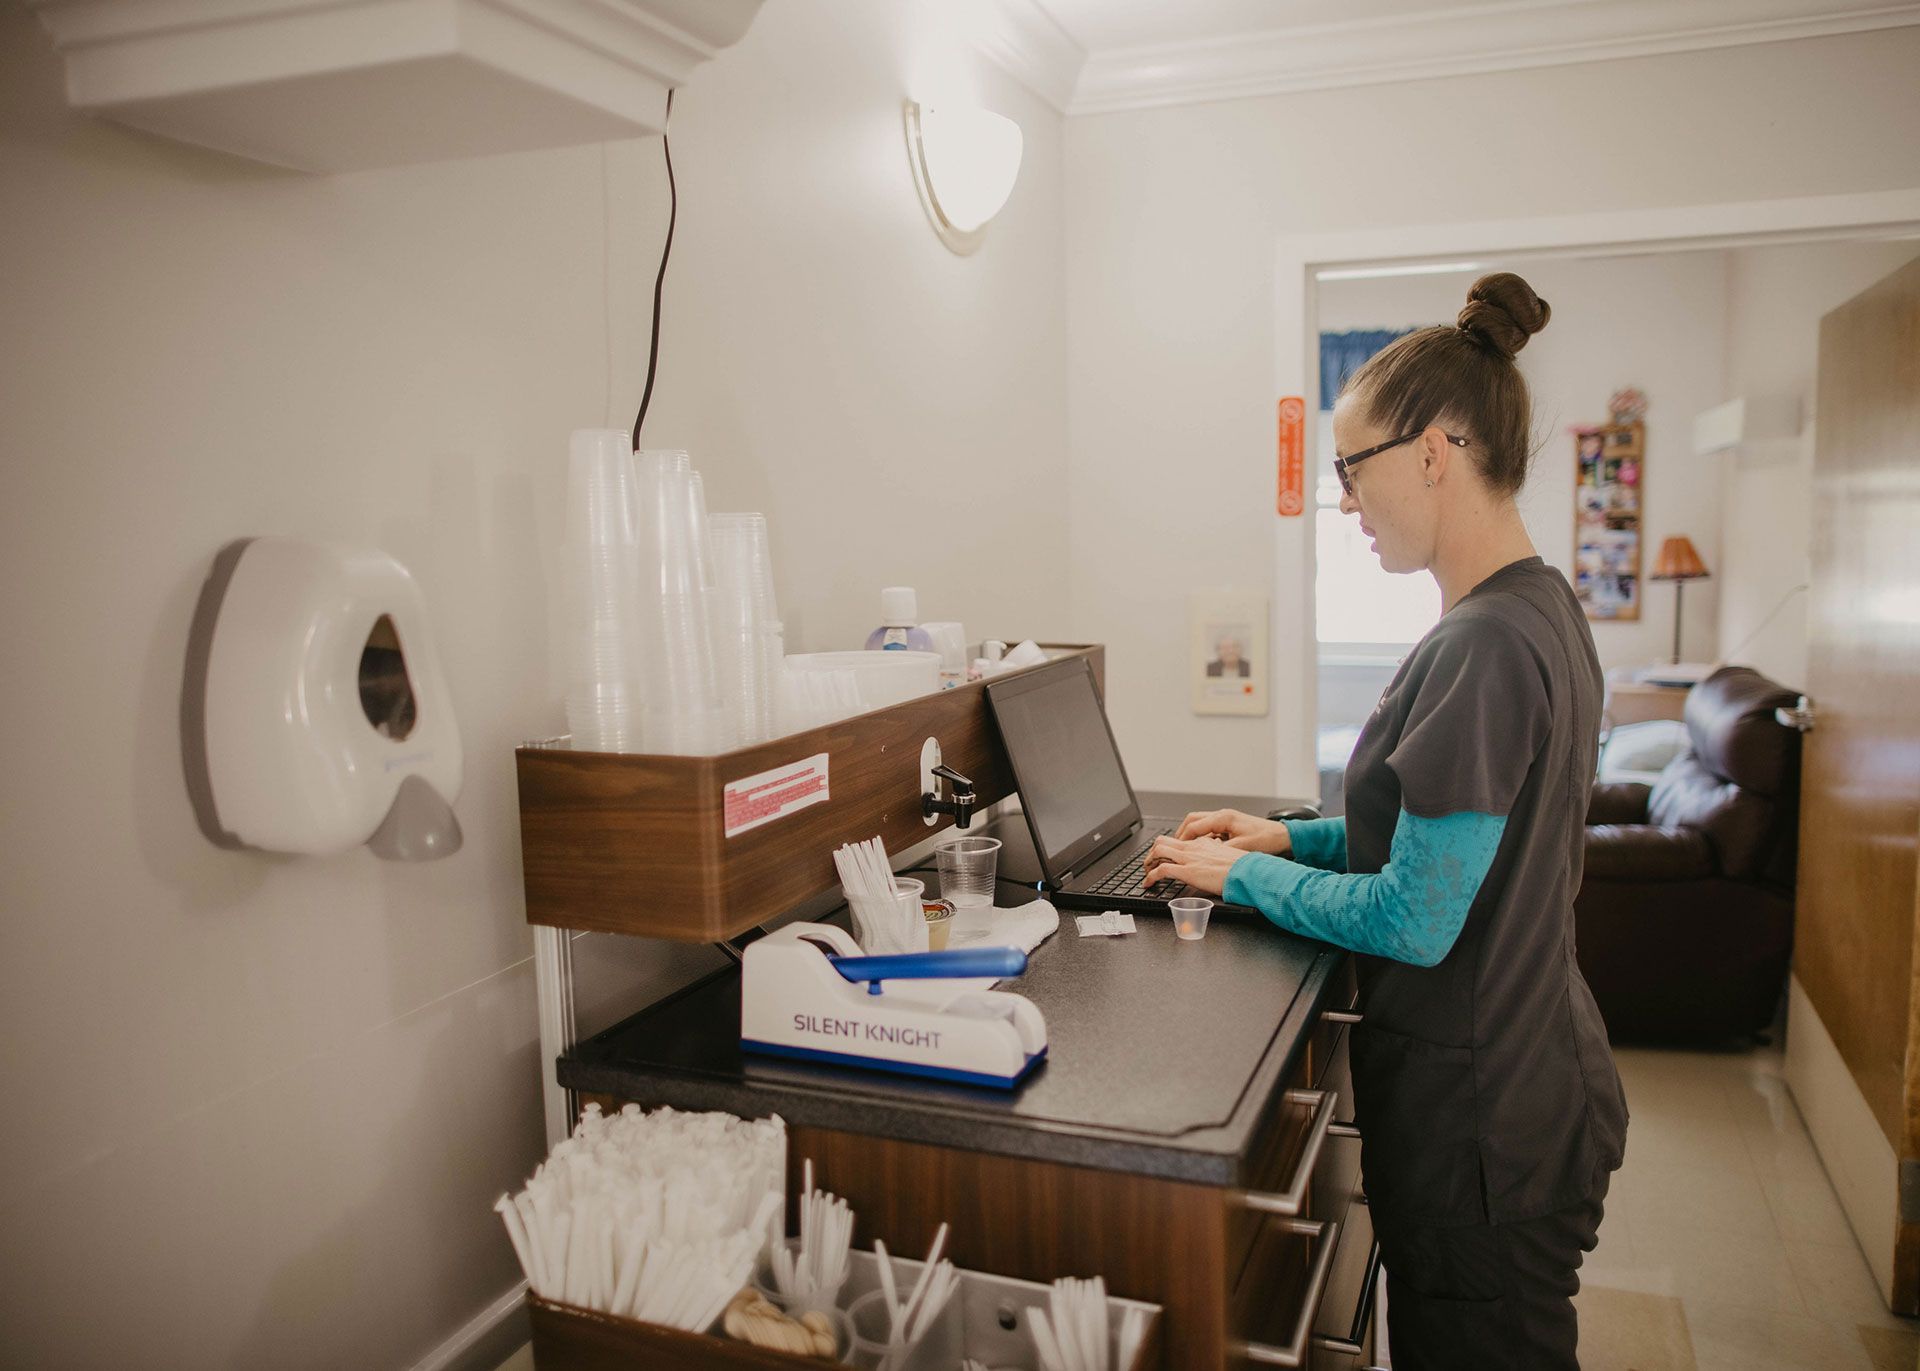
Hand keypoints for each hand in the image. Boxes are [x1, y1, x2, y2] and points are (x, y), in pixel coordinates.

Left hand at [1143, 834, 1242, 896]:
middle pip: (1163, 841)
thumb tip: (1215, 854)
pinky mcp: (1187, 871)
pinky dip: (1150, 876)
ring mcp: (1188, 858)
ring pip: (1158, 850)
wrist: (1247, 872)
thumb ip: (1218, 853)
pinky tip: (1148, 883)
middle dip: (1152, 852)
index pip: (1180, 841)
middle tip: (1150, 864)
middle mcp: (1193, 847)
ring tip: (1146, 873)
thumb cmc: (1242, 867)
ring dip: (1148, 862)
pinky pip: (1161, 870)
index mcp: (1204, 843)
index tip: (1166, 858)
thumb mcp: (1228, 855)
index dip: (1169, 850)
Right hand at [1174, 808, 1291, 855]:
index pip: (1194, 826)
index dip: (1182, 839)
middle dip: (1182, 833)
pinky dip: (1202, 836)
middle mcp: (1223, 815)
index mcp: (1224, 818)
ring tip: (1186, 848)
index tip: (1175, 849)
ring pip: (1201, 823)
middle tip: (1176, 846)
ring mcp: (1227, 819)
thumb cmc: (1267, 839)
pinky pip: (1210, 828)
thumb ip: (1222, 851)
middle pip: (1193, 820)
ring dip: (1192, 834)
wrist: (1283, 836)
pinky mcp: (1231, 825)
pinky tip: (1203, 848)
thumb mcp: (1243, 848)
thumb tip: (1206, 857)